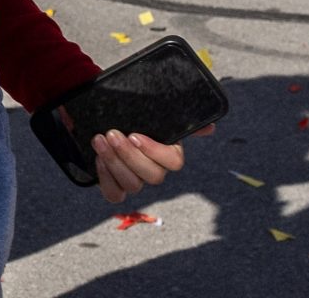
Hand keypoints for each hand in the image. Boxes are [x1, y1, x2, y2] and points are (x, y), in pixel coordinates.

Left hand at [94, 125, 209, 204]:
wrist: (106, 120)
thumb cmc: (134, 115)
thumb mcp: (155, 112)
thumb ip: (181, 119)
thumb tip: (210, 127)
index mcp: (169, 153)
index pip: (174, 162)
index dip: (154, 151)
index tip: (135, 134)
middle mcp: (155, 170)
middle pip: (152, 176)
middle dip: (129, 155)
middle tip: (112, 134)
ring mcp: (136, 181)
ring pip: (133, 185)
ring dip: (114, 162)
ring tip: (100, 140)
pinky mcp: (116, 187)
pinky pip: (114, 195)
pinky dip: (106, 178)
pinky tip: (98, 158)